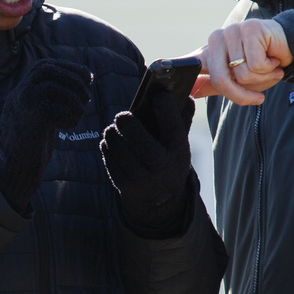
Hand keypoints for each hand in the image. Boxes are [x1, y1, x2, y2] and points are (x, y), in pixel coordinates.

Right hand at [0, 59, 92, 212]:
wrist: (10, 171)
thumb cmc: (30, 146)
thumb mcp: (40, 117)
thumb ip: (52, 101)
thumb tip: (81, 84)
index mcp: (21, 92)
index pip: (45, 66)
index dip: (69, 69)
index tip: (87, 78)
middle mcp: (19, 94)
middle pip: (47, 70)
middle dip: (72, 79)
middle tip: (85, 97)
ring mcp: (22, 106)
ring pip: (53, 87)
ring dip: (74, 99)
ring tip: (78, 114)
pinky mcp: (29, 120)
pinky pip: (54, 107)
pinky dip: (68, 115)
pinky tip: (68, 126)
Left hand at [101, 91, 195, 236]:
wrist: (162, 203)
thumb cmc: (169, 160)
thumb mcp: (180, 143)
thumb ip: (182, 118)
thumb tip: (185, 91)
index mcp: (179, 151)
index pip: (172, 122)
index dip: (163, 103)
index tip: (157, 96)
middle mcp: (161, 165)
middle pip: (132, 131)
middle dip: (125, 119)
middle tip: (123, 117)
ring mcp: (141, 177)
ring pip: (116, 143)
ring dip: (112, 133)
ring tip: (114, 130)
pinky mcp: (124, 185)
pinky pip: (108, 157)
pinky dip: (107, 147)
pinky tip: (111, 144)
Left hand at [193, 19, 291, 105]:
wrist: (291, 46)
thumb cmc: (262, 64)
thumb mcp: (235, 80)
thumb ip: (213, 84)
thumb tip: (190, 91)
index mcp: (209, 50)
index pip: (196, 70)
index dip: (191, 81)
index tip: (174, 84)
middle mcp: (217, 38)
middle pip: (221, 80)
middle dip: (241, 95)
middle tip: (257, 97)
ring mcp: (232, 31)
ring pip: (242, 75)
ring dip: (262, 79)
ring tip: (268, 68)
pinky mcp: (250, 29)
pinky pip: (256, 65)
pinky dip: (269, 69)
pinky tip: (273, 59)